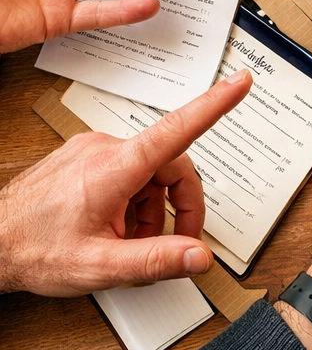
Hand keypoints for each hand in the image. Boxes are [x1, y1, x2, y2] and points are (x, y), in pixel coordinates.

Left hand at [0, 70, 252, 295]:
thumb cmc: (33, 249)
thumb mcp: (99, 266)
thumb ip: (156, 260)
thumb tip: (199, 257)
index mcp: (117, 166)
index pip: (179, 128)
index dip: (216, 104)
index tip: (240, 83)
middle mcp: (107, 148)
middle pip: (171, 164)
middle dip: (178, 205)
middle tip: (174, 242)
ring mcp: (94, 150)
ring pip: (150, 172)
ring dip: (151, 209)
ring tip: (128, 242)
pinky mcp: (86, 157)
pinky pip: (129, 172)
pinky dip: (132, 201)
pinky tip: (114, 228)